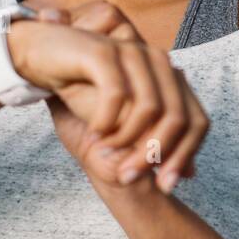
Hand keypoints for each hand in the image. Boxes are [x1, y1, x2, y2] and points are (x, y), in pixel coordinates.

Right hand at [9, 3, 206, 192]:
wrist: (41, 55)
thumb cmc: (83, 91)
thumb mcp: (124, 124)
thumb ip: (155, 142)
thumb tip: (191, 174)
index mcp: (170, 78)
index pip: (197, 122)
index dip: (185, 155)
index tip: (166, 186)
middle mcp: (159, 62)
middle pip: (178, 119)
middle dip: (156, 155)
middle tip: (129, 178)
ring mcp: (134, 53)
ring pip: (150, 108)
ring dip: (129, 141)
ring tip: (106, 154)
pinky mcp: (104, 52)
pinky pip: (116, 94)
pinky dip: (107, 120)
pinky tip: (94, 133)